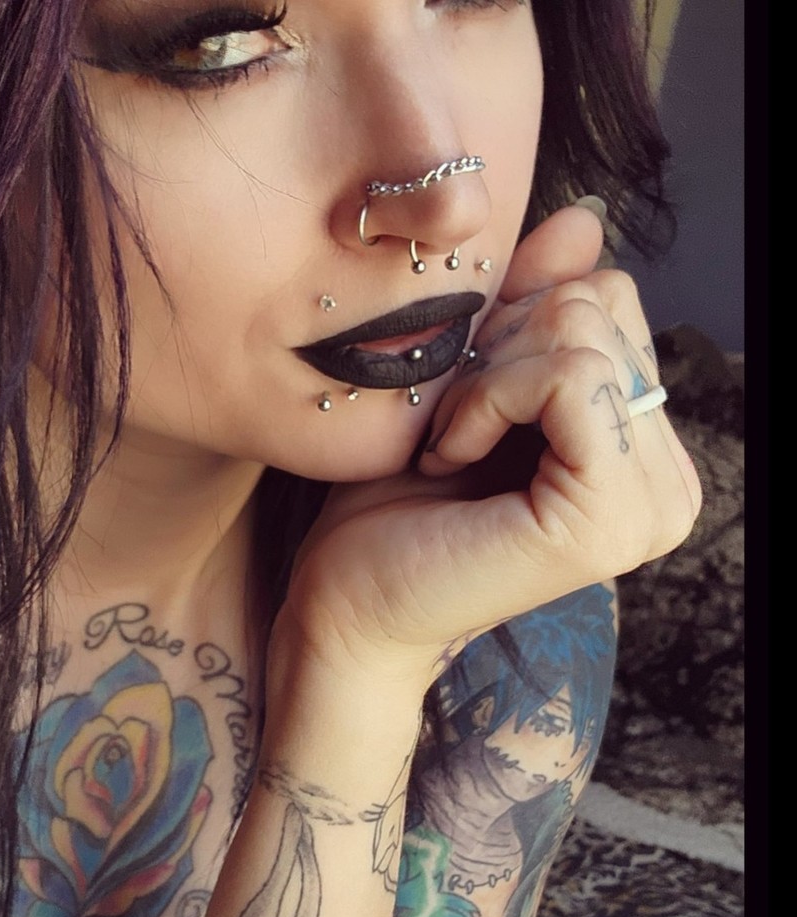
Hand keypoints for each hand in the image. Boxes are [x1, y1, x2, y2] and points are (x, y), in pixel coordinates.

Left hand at [276, 205, 700, 695]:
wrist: (346, 601)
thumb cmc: (392, 502)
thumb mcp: (468, 381)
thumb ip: (532, 305)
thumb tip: (587, 218)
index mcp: (641, 451)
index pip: (609, 301)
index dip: (512, 322)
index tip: (459, 395)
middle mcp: (667, 482)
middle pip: (602, 303)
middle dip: (499, 346)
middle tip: (451, 423)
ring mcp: (651, 505)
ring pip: (584, 331)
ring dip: (485, 377)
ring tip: (448, 445)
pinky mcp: (610, 517)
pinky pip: (568, 375)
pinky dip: (488, 398)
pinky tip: (449, 456)